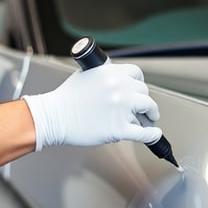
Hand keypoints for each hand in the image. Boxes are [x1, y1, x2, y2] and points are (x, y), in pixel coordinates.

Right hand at [23, 63, 161, 150]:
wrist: (53, 117)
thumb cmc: (66, 99)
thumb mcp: (87, 74)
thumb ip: (106, 74)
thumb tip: (121, 80)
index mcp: (111, 73)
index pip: (137, 75)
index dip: (139, 85)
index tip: (139, 91)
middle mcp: (119, 88)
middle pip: (144, 93)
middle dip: (143, 102)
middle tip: (143, 110)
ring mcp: (121, 109)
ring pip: (147, 110)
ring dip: (149, 116)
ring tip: (147, 121)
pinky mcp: (119, 129)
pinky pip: (144, 133)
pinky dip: (152, 134)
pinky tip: (155, 134)